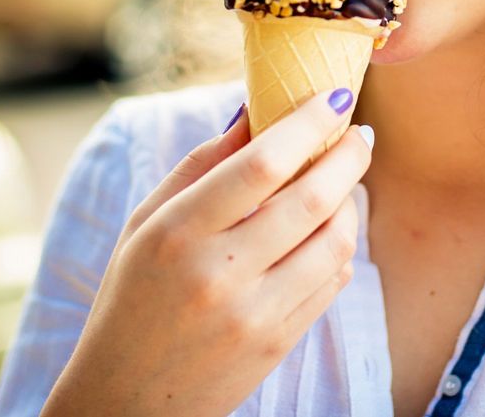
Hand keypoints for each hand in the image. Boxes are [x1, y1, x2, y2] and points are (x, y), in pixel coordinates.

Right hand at [40, 88, 373, 416]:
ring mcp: (254, 314)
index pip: (261, 164)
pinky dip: (339, 246)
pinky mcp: (279, 343)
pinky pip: (331, 281)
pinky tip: (327, 229)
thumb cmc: (131, 298)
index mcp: (178, 233)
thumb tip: (254, 109)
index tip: (333, 98)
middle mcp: (219, 273)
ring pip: (334, 241)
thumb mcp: (145, 223)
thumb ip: (201, 164)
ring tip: (342, 182)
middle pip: (311, 198)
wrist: (126, 400)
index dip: (307, 124)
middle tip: (358, 135)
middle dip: (348, 157)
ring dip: (349, 202)